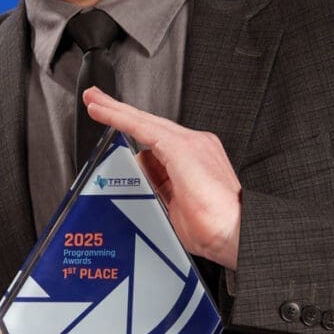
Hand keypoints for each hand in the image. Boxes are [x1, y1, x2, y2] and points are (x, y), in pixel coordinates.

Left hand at [82, 87, 241, 268]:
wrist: (238, 234)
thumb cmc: (215, 229)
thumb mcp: (176, 205)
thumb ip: (160, 184)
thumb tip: (144, 173)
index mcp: (196, 159)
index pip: (157, 138)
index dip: (132, 127)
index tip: (112, 120)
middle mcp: (196, 146)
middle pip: (150, 124)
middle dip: (120, 111)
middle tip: (96, 99)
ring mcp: (192, 144)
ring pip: (145, 121)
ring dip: (117, 112)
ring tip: (94, 103)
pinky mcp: (183, 147)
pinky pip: (143, 127)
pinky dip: (120, 117)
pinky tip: (103, 111)